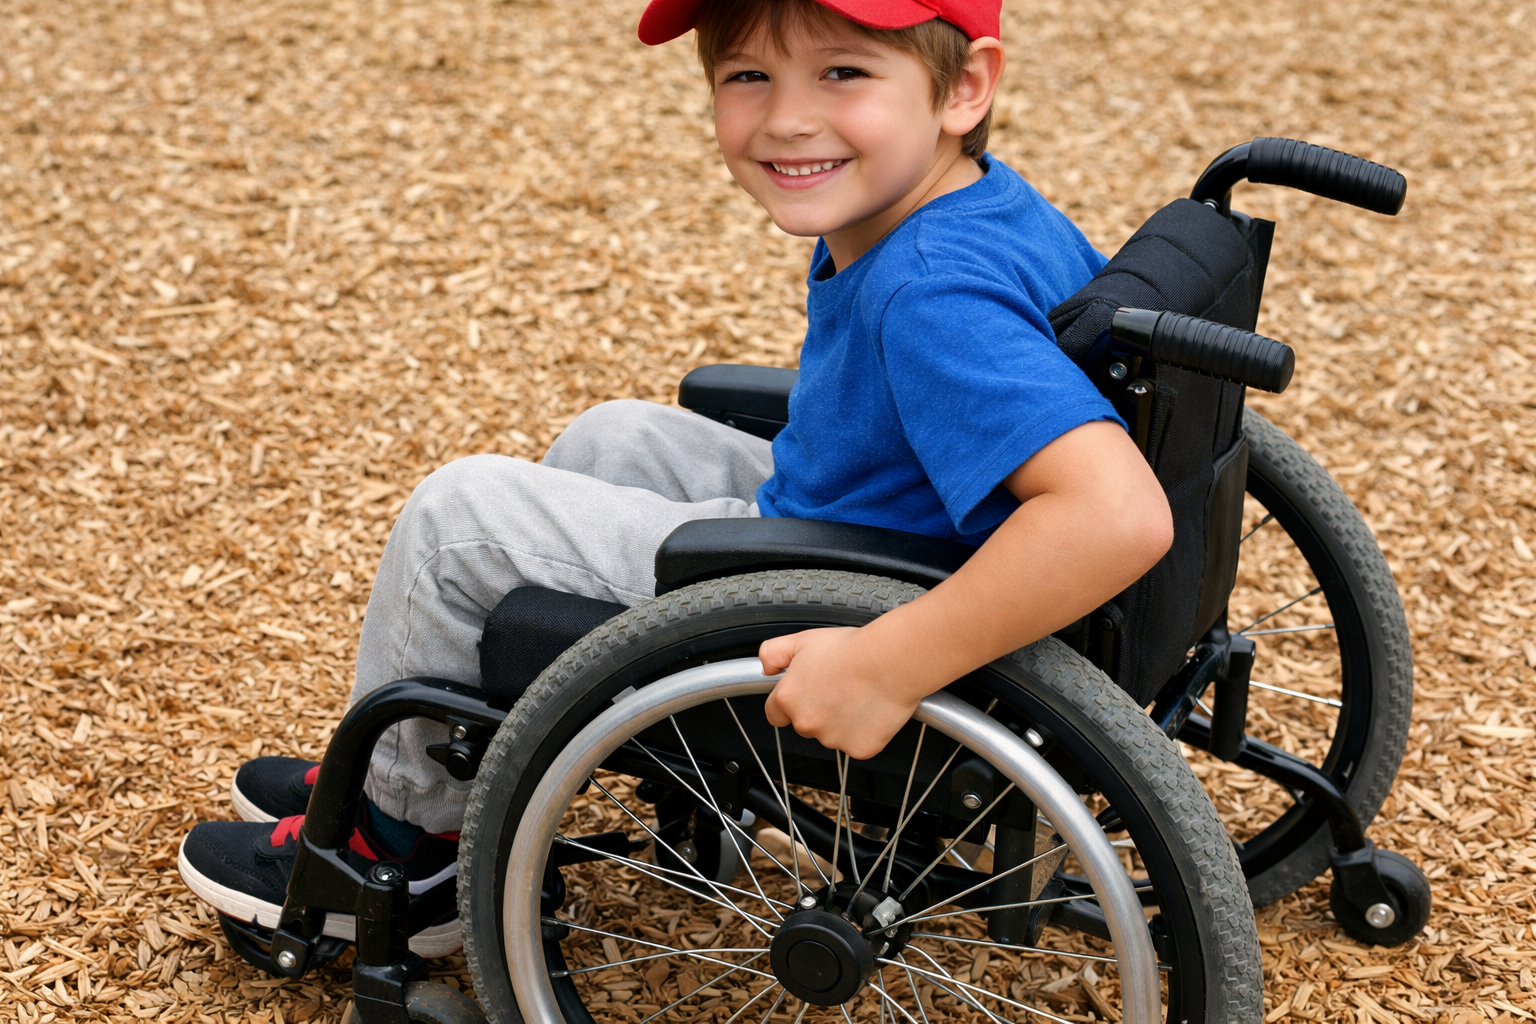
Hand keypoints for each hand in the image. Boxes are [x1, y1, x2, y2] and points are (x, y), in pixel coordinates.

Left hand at [760, 627, 923, 759]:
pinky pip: (858, 743)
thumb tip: (765, 668)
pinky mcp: (859, 749)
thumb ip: (773, 653)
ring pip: (831, 735)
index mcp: (788, 699)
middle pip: (805, 723)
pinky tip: (872, 709)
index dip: (789, 702)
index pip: (775, 713)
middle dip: (818, 710)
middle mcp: (806, 723)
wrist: (890, 661)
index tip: (805, 694)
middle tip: (838, 687)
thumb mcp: (801, 640)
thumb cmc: (851, 649)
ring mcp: (833, 739)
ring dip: (841, 721)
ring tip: (859, 694)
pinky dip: (864, 731)